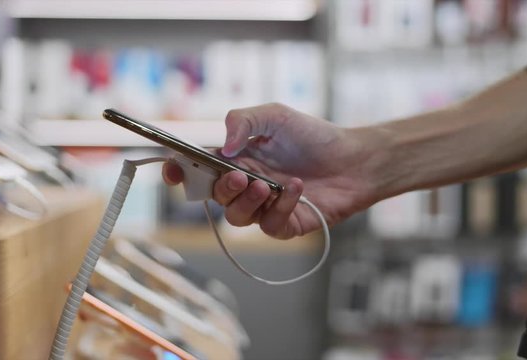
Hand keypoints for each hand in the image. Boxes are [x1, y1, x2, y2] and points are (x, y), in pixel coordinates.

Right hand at [163, 103, 372, 238]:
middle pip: (215, 196)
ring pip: (237, 217)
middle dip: (221, 188)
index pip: (198, 169)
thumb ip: (242, 121)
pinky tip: (296, 188)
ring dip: (246, 202)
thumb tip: (221, 147)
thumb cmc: (313, 136)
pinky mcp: (286, 224)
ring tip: (265, 185)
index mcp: (236, 159)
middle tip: (239, 175)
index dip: (180, 172)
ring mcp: (265, 207)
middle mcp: (246, 185)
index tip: (172, 171)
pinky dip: (280, 207)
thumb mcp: (274, 115)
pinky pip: (270, 226)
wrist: (353, 159)